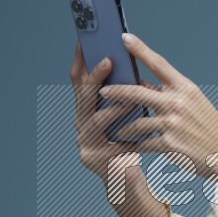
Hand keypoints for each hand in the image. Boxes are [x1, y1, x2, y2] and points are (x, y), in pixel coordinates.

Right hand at [69, 39, 167, 216]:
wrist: (129, 178)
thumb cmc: (134, 141)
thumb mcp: (129, 112)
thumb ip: (125, 92)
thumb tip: (131, 60)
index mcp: (87, 108)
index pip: (79, 80)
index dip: (80, 59)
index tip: (84, 38)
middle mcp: (80, 123)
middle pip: (83, 96)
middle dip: (95, 77)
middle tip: (109, 60)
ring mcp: (84, 142)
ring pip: (95, 119)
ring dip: (112, 105)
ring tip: (128, 95)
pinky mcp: (93, 159)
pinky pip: (108, 142)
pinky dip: (123, 132)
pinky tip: (138, 126)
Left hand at [97, 33, 217, 179]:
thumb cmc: (209, 128)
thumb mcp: (194, 104)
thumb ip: (169, 94)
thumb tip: (142, 84)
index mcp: (186, 88)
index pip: (159, 63)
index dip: (140, 49)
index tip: (124, 37)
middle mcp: (179, 103)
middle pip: (138, 92)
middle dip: (117, 91)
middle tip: (102, 91)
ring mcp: (174, 124)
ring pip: (137, 122)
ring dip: (123, 127)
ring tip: (114, 130)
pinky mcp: (170, 144)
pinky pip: (143, 143)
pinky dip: (133, 146)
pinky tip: (126, 147)